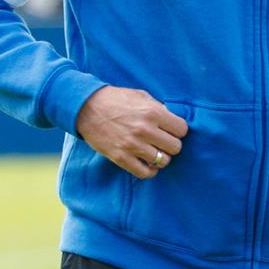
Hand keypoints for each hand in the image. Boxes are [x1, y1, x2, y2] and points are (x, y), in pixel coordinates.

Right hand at [74, 87, 188, 178]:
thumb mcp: (141, 96)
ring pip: (163, 161)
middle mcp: (145, 130)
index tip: (171, 130)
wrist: (86, 108)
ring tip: (154, 151)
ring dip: (161, 157)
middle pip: (176, 147)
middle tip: (162, 141)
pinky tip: (147, 162)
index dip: (178, 130)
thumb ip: (159, 108)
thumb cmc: (116, 99)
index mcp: (152, 112)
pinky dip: (150, 170)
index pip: (182, 129)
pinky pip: (145, 173)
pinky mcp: (121, 157)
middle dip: (171, 144)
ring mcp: (132, 145)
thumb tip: (174, 121)